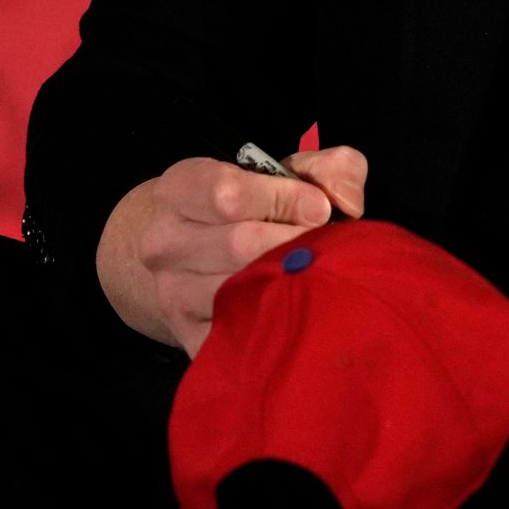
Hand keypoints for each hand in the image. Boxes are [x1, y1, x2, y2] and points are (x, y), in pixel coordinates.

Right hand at [95, 146, 367, 351]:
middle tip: (324, 247)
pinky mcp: (190, 338)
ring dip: (292, 286)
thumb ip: (325, 170)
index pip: (228, 195)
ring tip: (313, 277)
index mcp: (179, 190)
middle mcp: (164, 243)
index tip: (320, 209)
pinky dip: (280, 325)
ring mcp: (172, 295)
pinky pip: (243, 336)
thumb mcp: (280, 173)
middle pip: (240, 246)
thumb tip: (344, 201)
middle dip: (296, 244)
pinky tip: (298, 310)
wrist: (183, 258)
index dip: (285, 200)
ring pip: (242, 293)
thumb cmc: (247, 208)